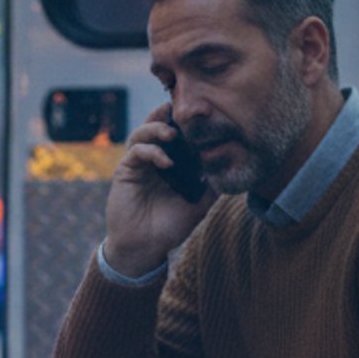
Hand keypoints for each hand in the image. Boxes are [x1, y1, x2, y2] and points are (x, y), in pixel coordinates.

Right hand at [103, 102, 216, 274]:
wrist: (145, 247)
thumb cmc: (170, 227)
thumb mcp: (199, 204)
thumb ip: (213, 186)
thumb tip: (233, 167)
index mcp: (172, 163)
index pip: (179, 135)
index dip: (188, 123)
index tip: (204, 113)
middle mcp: (154, 159)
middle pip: (158, 126)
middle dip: (168, 115)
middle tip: (183, 110)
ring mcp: (139, 164)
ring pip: (142, 133)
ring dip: (156, 128)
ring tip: (172, 134)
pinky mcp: (126, 171)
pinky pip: (136, 151)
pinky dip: (151, 151)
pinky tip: (165, 162)